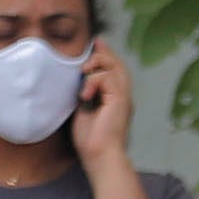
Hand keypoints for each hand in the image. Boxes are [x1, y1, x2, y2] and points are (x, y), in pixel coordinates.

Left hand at [69, 39, 136, 171]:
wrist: (99, 155)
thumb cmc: (90, 139)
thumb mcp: (82, 111)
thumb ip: (84, 95)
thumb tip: (75, 83)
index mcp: (115, 97)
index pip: (114, 70)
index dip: (106, 55)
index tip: (95, 43)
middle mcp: (122, 95)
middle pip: (118, 65)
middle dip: (104, 53)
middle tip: (93, 45)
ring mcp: (123, 97)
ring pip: (114, 68)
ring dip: (96, 65)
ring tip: (83, 73)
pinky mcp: (120, 100)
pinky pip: (107, 79)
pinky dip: (93, 81)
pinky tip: (84, 95)